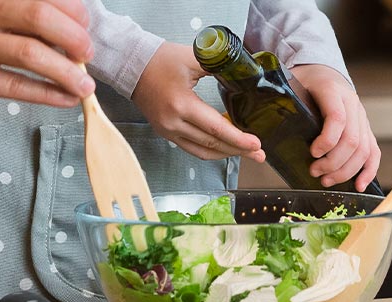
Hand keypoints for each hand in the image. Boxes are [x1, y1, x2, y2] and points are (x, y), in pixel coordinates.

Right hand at [0, 0, 95, 107]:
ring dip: (66, 72)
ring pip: (30, 56)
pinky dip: (45, 94)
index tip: (86, 23)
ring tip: (85, 85)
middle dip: (74, 37)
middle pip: (40, 18)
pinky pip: (14, 87)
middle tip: (89, 53)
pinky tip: (63, 99)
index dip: (71, 9)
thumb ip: (4, 10)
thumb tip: (55, 21)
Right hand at [132, 43, 264, 161]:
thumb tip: (243, 74)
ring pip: (202, 151)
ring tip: (246, 153)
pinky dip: (210, 150)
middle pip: (212, 144)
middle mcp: (173, 122)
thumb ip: (219, 66)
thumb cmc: (160, 59)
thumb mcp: (194, 58)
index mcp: (181, 104)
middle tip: (259, 154)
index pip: (216, 128)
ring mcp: (167, 130)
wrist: (132, 65)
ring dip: (225, 154)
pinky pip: (191, 148)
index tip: (256, 145)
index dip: (238, 139)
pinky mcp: (165, 132)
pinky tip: (224, 147)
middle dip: (238, 150)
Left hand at [292, 65, 380, 191]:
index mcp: (332, 91)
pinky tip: (359, 186)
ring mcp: (362, 117)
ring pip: (363, 149)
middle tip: (315, 172)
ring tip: (326, 180)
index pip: (337, 118)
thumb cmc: (304, 83)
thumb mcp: (292, 86)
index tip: (313, 153)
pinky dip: (368, 171)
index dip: (327, 140)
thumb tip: (266, 131)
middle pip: (352, 139)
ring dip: (346, 171)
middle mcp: (352, 104)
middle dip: (333, 162)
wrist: (324, 72)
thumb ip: (285, 104)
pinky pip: (373, 152)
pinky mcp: (366, 129)